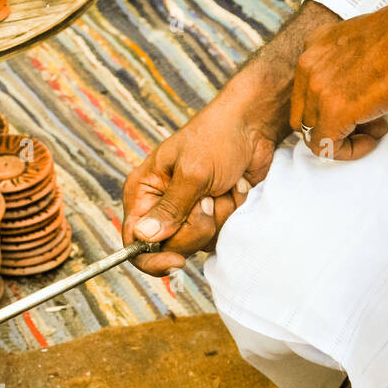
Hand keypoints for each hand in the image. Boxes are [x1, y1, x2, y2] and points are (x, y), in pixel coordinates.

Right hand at [122, 97, 281, 276]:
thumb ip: (170, 209)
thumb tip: (144, 237)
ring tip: (223, 186)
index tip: (176, 262)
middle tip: (207, 198)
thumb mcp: (192, 172)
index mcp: (143, 192)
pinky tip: (234, 188)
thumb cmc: (218, 137)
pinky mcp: (210, 217)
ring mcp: (186, 214)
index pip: (134, 241)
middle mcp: (160, 206)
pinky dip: (232, 212)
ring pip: (199, 242)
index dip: (151, 259)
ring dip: (219, 216)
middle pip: (170, 247)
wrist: (254, 125)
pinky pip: (219, 235)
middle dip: (196, 227)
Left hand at [291, 0, 387, 159]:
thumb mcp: (358, 44)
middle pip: (306, 114)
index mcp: (313, 49)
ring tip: (374, 129)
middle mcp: (308, 68)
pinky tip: (370, 141)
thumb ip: (343, 67)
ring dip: (344, 137)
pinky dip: (348, 151)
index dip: (327, 108)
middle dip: (332, 124)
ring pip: (313, 133)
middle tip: (363, 124)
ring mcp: (317, 91)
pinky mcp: (333, 113)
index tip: (353, 109)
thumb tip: (348, 92)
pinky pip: (326, 147)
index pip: (305, 93)